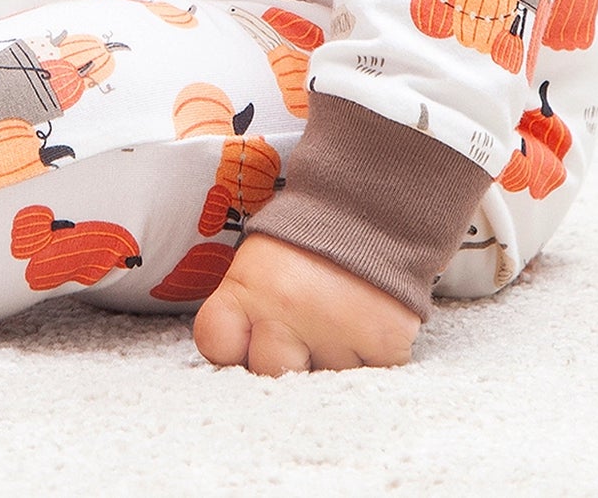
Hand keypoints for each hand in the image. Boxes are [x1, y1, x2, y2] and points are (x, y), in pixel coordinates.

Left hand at [193, 233, 419, 375]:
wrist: (369, 212)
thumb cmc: (304, 246)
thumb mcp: (257, 266)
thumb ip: (244, 311)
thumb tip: (240, 365)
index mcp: (248, 286)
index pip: (215, 344)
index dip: (230, 350)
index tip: (247, 342)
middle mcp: (285, 309)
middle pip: (267, 372)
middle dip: (281, 360)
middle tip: (299, 331)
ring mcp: (334, 331)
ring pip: (319, 386)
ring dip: (326, 365)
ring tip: (333, 326)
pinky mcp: (382, 348)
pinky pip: (365, 382)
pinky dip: (365, 368)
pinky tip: (361, 335)